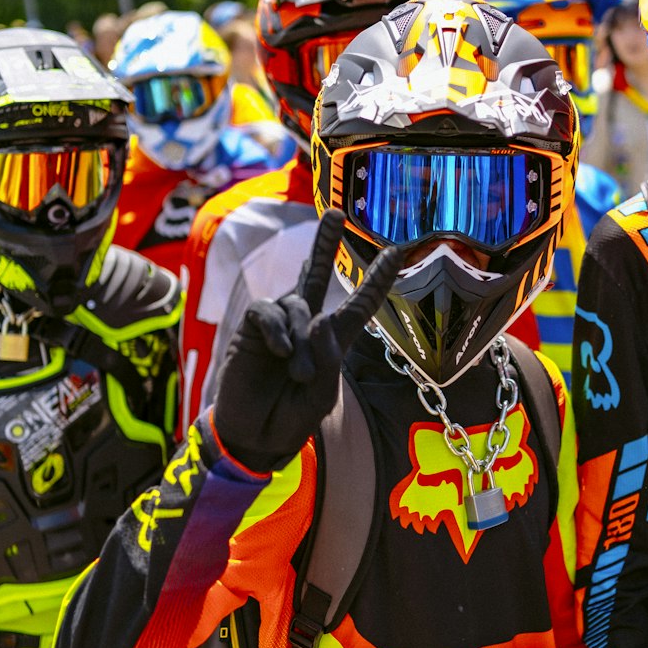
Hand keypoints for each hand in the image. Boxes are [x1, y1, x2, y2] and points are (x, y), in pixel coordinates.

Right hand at [212, 209, 402, 471]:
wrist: (252, 436)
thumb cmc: (290, 418)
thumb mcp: (321, 397)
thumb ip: (328, 358)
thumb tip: (320, 317)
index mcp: (332, 341)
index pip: (359, 304)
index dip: (376, 279)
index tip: (395, 252)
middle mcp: (306, 325)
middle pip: (315, 273)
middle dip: (324, 243)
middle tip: (336, 212)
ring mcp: (278, 325)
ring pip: (297, 302)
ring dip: (299, 338)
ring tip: (296, 372)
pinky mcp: (252, 329)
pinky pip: (268, 310)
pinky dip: (277, 330)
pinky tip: (276, 350)